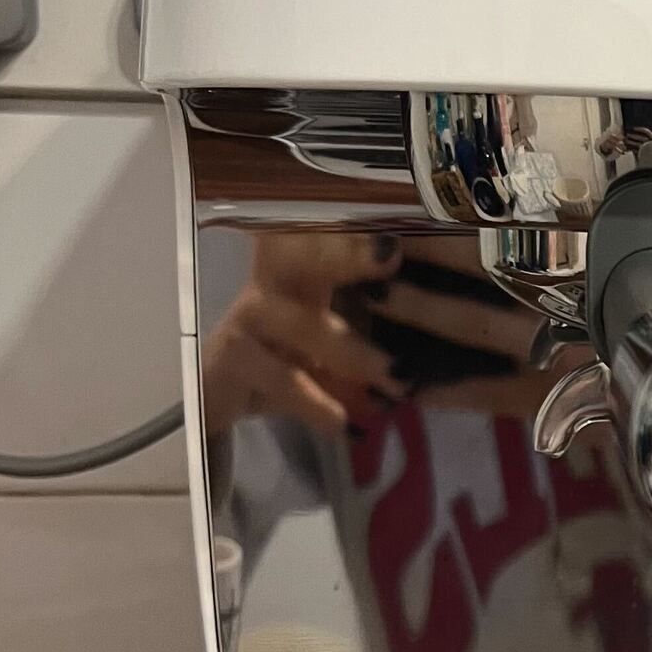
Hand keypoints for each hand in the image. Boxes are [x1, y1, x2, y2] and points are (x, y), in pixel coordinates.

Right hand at [202, 232, 397, 435]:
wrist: (218, 395)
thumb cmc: (286, 356)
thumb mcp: (330, 336)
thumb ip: (368, 321)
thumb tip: (433, 333)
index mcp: (303, 271)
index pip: (326, 237)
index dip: (357, 229)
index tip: (399, 227)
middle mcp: (273, 283)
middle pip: (304, 255)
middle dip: (348, 254)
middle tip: (392, 256)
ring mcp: (250, 317)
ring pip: (303, 325)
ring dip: (354, 352)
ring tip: (398, 379)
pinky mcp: (232, 358)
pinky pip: (283, 379)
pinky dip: (317, 404)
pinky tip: (346, 424)